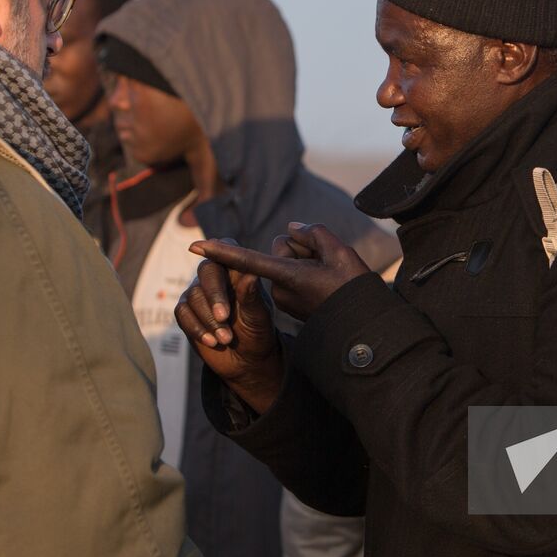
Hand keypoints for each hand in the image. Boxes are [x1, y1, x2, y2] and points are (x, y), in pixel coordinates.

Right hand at [175, 242, 282, 412]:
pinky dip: (196, 328)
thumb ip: (252, 296)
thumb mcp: (259, 316)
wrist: (247, 359)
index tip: (205, 249)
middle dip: (214, 295)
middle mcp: (215, 276)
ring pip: (194, 296)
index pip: (225, 250)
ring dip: (209, 320)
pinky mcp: (186, 312)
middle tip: (224, 317)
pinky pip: (182, 313)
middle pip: (206, 271)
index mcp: (237, 269)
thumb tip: (250, 275)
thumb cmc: (258, 331)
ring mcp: (198, 293)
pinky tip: (211, 341)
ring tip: (226, 338)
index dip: (216, 248)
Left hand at [191, 222, 368, 321]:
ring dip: (304, 262)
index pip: (246, 261)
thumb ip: (312, 233)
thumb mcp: (339, 252)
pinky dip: (306, 273)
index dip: (220, 252)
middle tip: (325, 264)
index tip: (194, 246)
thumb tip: (291, 229)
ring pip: (287, 262)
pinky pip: (292, 275)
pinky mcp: (290, 303)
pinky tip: (324, 284)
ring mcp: (284, 298)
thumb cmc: (353, 290)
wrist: (362, 326)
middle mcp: (280, 289)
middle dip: (298, 249)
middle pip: (280, 250)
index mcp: (287, 277)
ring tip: (327, 277)